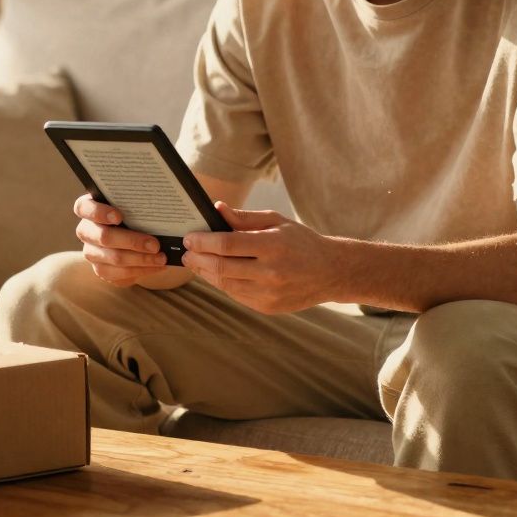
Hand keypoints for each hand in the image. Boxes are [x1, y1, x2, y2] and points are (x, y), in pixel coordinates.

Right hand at [73, 194, 168, 285]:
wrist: (135, 236)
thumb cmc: (133, 214)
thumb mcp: (133, 206)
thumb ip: (138, 206)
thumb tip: (161, 212)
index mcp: (88, 208)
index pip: (83, 208)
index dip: (99, 212)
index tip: (119, 216)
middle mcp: (86, 231)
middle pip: (103, 237)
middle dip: (132, 241)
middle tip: (155, 245)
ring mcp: (91, 252)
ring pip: (114, 258)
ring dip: (141, 259)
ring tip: (161, 258)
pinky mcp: (101, 269)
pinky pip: (120, 274)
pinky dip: (142, 270)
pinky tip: (157, 267)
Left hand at [182, 202, 345, 314]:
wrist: (330, 272)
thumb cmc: (301, 242)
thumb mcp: (276, 222)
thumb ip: (244, 218)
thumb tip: (216, 208)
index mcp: (272, 246)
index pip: (227, 244)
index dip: (203, 241)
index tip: (189, 238)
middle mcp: (270, 272)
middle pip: (221, 267)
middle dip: (197, 259)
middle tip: (186, 252)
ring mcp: (269, 293)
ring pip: (225, 284)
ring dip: (205, 273)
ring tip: (195, 263)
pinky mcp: (267, 307)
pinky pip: (236, 295)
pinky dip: (222, 284)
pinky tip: (215, 273)